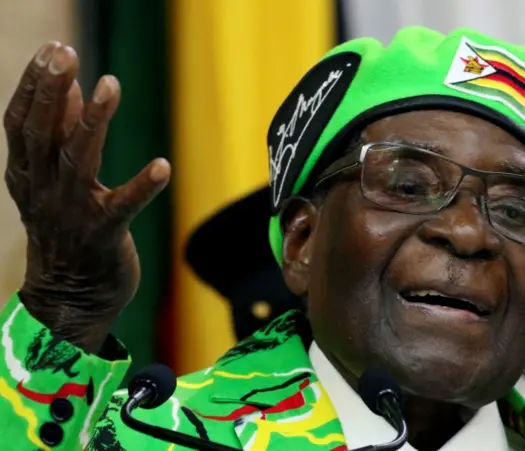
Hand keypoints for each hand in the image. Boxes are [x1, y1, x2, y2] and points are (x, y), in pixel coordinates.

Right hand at [3, 42, 170, 352]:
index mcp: (28, 175)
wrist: (69, 298)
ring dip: (92, 122)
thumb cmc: (66, 231)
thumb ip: (60, 136)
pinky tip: (163, 166)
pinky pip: (123, 207)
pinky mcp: (103, 236)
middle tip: (64, 54)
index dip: (34, 85)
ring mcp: (71, 214)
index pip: (21, 123)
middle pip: (42, 135)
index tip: (52, 49)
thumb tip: (70, 87)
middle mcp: (43, 191)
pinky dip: (142, 187)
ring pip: (78, 162)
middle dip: (51, 92)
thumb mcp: (53, 182)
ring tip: (110, 85)